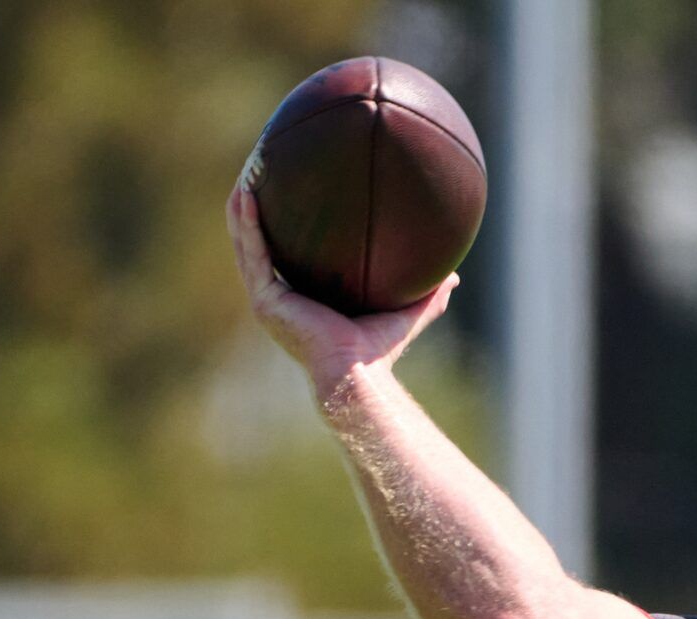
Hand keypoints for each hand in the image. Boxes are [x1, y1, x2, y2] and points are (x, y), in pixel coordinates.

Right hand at [225, 182, 457, 398]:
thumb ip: (427, 295)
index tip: (287, 191)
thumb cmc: (378, 351)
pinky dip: (247, 223)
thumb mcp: (406, 314)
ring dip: (242, 205)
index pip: (285, 254)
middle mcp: (278, 297)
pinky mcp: (265, 299)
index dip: (282, 224)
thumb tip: (454, 276)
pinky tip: (247, 194)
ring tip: (248, 169)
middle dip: (255, 204)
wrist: (358, 373)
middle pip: (257, 241)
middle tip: (261, 167)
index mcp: (300, 298)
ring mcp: (267, 298)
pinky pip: (252, 252)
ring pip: (245, 241)